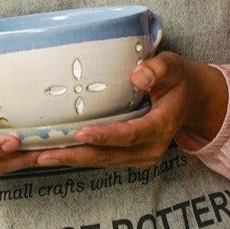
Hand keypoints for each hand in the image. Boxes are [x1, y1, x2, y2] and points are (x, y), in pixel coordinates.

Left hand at [33, 51, 228, 170]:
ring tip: (39, 156)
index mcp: (160, 127)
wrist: (190, 99)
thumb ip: (158, 69)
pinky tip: (55, 153)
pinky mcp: (130, 157)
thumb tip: (138, 75)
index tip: (79, 134)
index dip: (104, 136)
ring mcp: (140, 156)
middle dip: (75, 155)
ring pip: (102, 161)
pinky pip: (102, 160)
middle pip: (109, 155)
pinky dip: (78, 157)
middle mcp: (150, 148)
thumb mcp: (173, 66)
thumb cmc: (177, 79)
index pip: (129, 134)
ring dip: (71, 160)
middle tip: (43, 154)